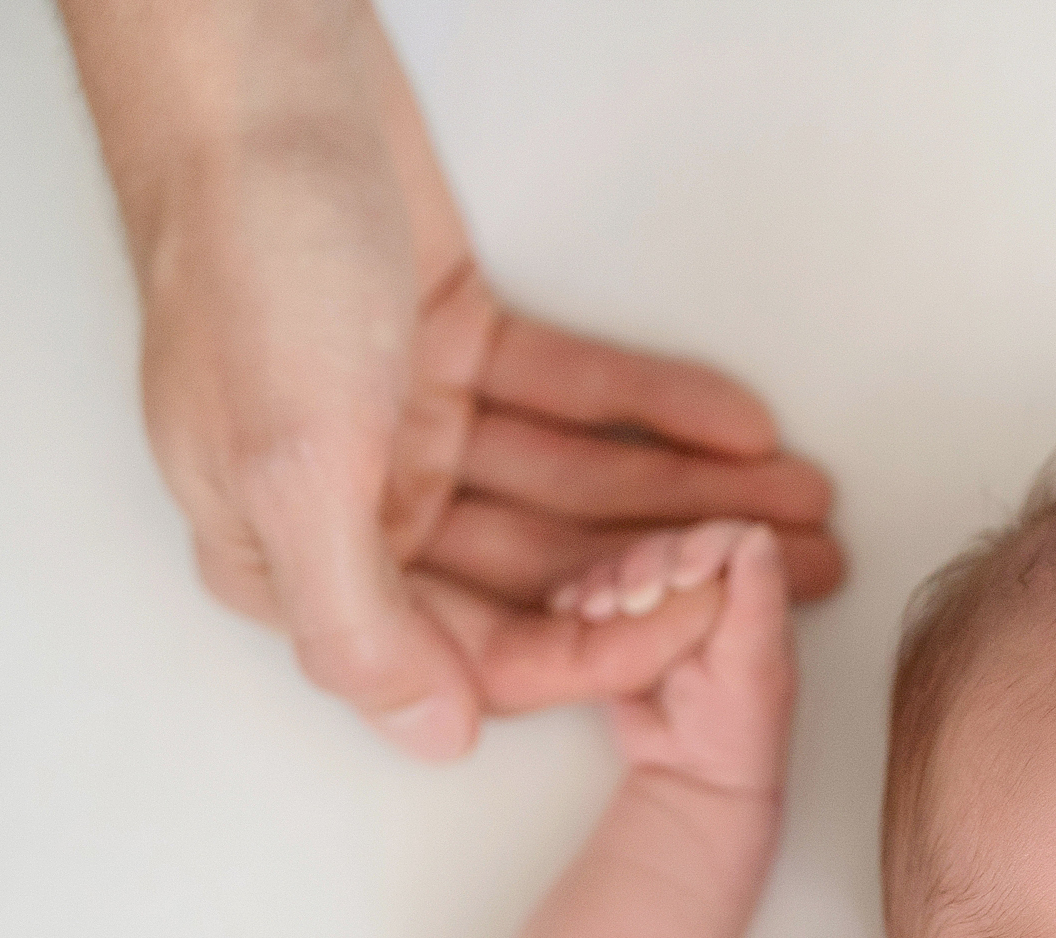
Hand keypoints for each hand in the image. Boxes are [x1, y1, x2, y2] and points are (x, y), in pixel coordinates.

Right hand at [118, 12, 838, 759]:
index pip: (479, 645)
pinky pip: (575, 399)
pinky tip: (744, 427)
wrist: (251, 84)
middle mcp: (356, 505)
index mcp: (293, 557)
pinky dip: (657, 408)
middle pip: (546, 567)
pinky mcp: (458, 347)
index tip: (714, 621)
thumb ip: (358, 619)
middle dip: (679, 569)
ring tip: (805, 499)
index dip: (605, 644)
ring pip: (575, 484)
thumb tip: (431, 735)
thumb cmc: (250, 259)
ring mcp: (408, 426)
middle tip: (805, 569)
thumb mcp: (291, 467)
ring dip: (690, 492)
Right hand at [587, 522, 795, 798]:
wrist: (692, 776)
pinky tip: (573, 613)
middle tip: (631, 603)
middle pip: (665, 546)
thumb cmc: (737, 728)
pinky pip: (592, 594)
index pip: (722, 539)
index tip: (680, 578)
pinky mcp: (620, 627)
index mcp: (747, 591)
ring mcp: (660, 608)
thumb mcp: (757, 664)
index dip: (697, 547)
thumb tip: (760, 534)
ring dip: (604, 580)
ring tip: (597, 613)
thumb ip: (761, 598)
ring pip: (624, 566)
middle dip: (641, 566)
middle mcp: (703, 591)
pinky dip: (577, 597)